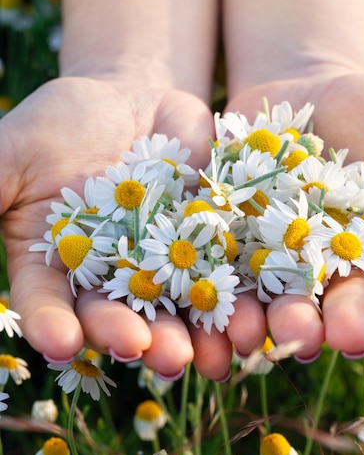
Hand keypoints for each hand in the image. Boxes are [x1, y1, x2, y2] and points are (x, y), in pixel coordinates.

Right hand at [0, 75, 214, 376]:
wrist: (132, 97)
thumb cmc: (61, 121)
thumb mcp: (13, 151)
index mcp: (56, 262)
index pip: (48, 303)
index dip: (53, 326)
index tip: (62, 344)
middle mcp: (109, 275)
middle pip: (119, 315)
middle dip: (132, 335)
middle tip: (151, 355)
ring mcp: (162, 262)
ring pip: (175, 309)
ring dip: (191, 335)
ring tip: (205, 357)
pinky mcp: (209, 243)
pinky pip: (224, 275)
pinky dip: (237, 298)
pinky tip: (249, 320)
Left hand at [221, 69, 363, 361]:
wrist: (307, 92)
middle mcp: (337, 274)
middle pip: (343, 302)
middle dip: (345, 319)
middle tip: (345, 336)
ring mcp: (283, 264)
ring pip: (283, 299)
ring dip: (283, 318)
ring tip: (282, 332)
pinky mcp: (235, 244)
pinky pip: (228, 268)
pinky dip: (225, 288)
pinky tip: (221, 306)